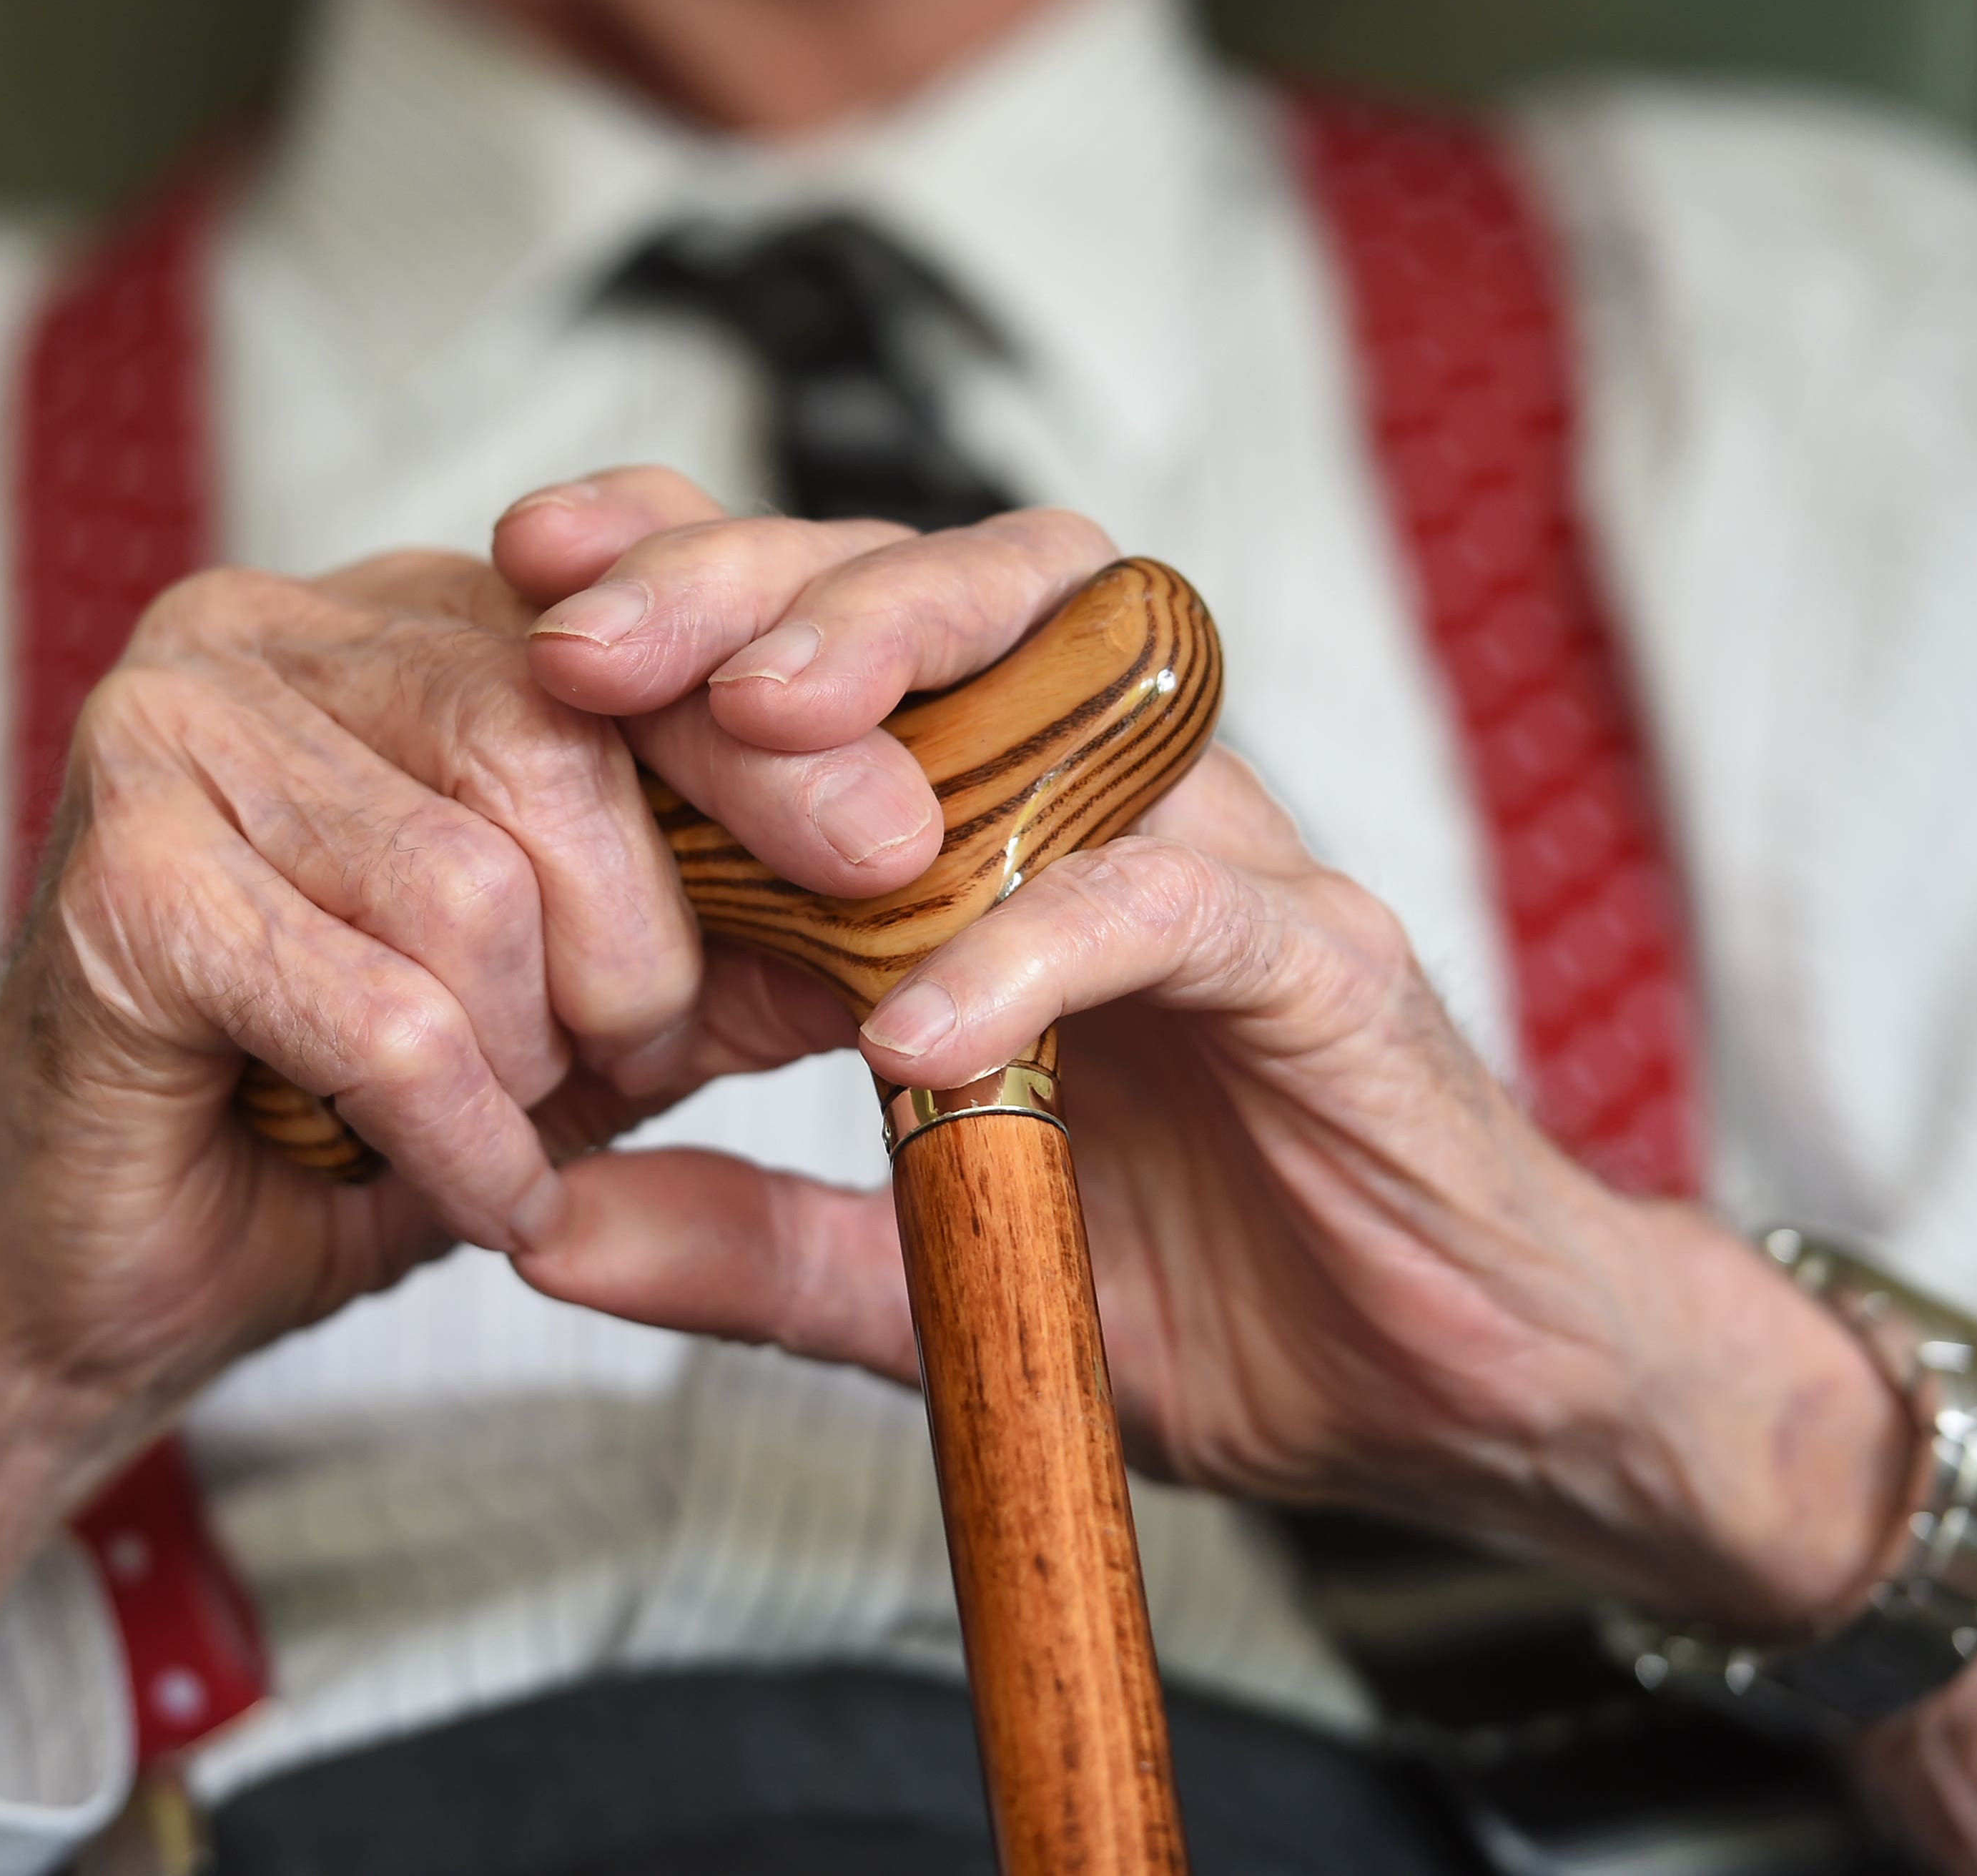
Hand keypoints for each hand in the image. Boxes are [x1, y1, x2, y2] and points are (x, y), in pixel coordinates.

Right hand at [0, 469, 1120, 1758]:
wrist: (112, 1272)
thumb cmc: (347, 1118)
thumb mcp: (585, 1006)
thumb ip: (729, 924)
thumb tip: (924, 869)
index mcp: (386, 622)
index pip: (624, 613)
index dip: (774, 733)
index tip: (897, 848)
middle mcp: (266, 630)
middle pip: (557, 736)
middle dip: (644, 942)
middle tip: (633, 1061)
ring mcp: (168, 732)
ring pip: (476, 882)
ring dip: (533, 1055)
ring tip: (508, 1124)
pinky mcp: (116, 876)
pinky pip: (384, 1011)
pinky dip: (458, 1135)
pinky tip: (463, 1188)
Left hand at [505, 486, 1913, 1639]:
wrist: (1454, 1394)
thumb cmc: (1212, 1295)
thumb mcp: (931, 1274)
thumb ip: (749, 1239)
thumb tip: (539, 1226)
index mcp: (1000, 847)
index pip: (838, 650)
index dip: (686, 589)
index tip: (522, 592)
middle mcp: (1105, 814)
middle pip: (936, 596)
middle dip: (751, 582)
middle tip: (586, 636)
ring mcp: (1222, 869)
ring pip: (1071, 670)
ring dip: (896, 663)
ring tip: (737, 722)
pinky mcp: (1324, 965)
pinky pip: (1177, 905)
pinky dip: (1039, 947)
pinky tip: (913, 1025)